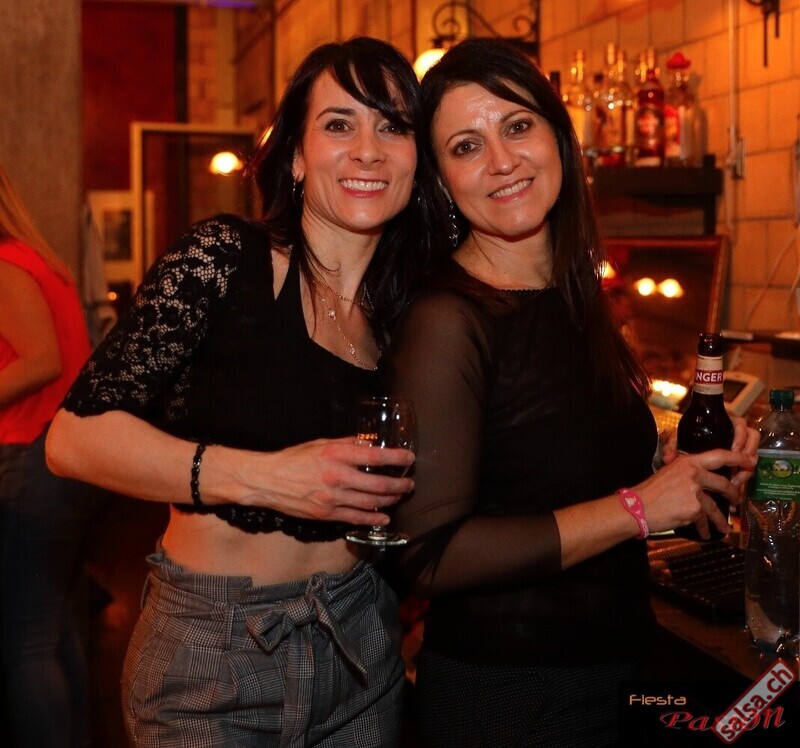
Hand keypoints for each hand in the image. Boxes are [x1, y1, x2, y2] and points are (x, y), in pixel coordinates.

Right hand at [238, 437, 414, 525]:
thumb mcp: (320, 443)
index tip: (409, 458)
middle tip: (410, 483)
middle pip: (378, 485)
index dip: (396, 458)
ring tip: (400, 496)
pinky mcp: (326, 514)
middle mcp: (337, 476)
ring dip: (390, 501)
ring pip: (370, 503)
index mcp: (335, 455)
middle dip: (399, 485)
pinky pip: (356, 518)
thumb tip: (369, 444)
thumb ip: (346, 444)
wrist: (267, 481)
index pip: (374, 457)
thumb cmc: (292, 459)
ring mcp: (332, 498)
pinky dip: (373, 519)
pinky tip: (384, 518)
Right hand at [635, 448, 756, 538]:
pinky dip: (705, 528)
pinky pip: (704, 519)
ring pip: (715, 506)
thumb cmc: (649, 492)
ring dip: (721, 519)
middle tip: (737, 500)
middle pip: (724, 483)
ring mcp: (694, 491)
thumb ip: (686, 474)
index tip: (750, 461)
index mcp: (688, 461)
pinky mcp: (693, 508)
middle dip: (734, 494)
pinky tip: (706, 533)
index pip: (719, 455)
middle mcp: (693, 473)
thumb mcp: (668, 473)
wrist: (636, 507)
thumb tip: (702, 483)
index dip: (738, 458)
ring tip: (724, 527)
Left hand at [660, 415, 757, 493]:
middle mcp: (734, 434)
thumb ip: (672, 445)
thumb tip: (669, 457)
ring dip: (747, 468)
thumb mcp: (678, 440)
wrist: (686, 455)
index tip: (734, 450)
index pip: (740, 425)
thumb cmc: (684, 440)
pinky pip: (748, 467)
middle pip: (752, 439)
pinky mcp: (739, 461)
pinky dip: (744, 476)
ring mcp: (739, 447)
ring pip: (753, 454)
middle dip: (748, 454)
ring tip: (736, 481)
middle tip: (739, 467)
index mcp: (722, 423)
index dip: (741, 437)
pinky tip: (735, 485)